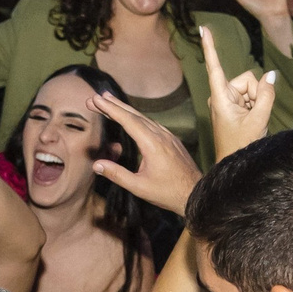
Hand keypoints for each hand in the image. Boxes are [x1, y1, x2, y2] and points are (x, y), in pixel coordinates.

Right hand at [90, 92, 202, 215]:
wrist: (197, 194)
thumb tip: (96, 165)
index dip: (110, 109)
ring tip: (110, 102)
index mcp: (152, 144)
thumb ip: (117, 174)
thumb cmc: (168, 193)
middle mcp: (161, 135)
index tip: (96, 99)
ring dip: (126, 110)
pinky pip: (153, 124)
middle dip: (114, 104)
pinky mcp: (172, 140)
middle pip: (135, 114)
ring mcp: (168, 136)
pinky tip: (133, 118)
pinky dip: (138, 118)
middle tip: (96, 97)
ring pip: (144, 118)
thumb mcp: (139, 187)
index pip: (128, 120)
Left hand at [200, 25, 275, 160]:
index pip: (215, 67)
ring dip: (257, 102)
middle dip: (257, 93)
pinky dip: (256, 106)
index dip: (210, 47)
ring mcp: (227, 100)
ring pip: (252, 88)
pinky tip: (252, 120)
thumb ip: (266, 94)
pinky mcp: (234, 105)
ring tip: (252, 121)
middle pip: (247, 79)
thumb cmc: (241, 146)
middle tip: (254, 116)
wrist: (234, 164)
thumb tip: (270, 75)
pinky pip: (252, 96)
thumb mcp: (259, 120)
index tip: (203, 28)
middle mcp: (221, 95)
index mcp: (220, 98)